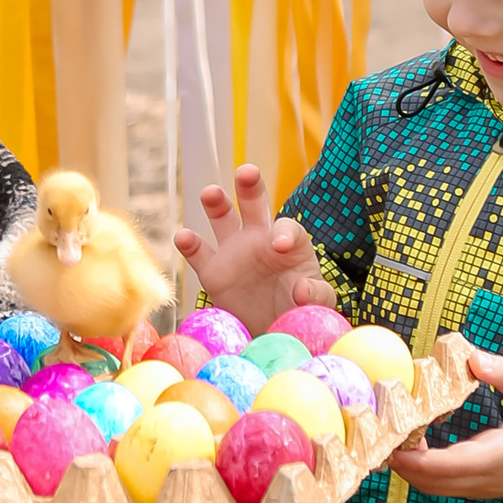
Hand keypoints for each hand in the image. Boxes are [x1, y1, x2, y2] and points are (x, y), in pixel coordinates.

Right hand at [173, 163, 315, 333]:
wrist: (270, 330)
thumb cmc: (299, 310)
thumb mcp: (318, 304)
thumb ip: (316, 295)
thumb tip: (301, 290)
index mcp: (289, 243)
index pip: (288, 228)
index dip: (285, 232)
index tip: (279, 245)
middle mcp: (260, 238)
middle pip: (255, 204)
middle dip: (250, 187)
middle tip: (247, 172)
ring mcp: (234, 251)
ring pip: (223, 218)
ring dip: (217, 203)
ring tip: (210, 192)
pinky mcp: (213, 271)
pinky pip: (199, 254)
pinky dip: (190, 244)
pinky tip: (184, 237)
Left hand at [390, 350, 502, 500]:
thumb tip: (473, 358)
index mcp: (502, 456)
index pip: (454, 465)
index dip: (420, 461)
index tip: (394, 446)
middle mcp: (487, 478)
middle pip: (434, 482)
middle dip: (403, 464)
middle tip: (379, 436)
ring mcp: (481, 488)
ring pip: (434, 488)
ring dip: (410, 469)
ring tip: (393, 437)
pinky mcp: (477, 488)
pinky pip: (442, 486)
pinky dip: (422, 472)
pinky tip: (413, 445)